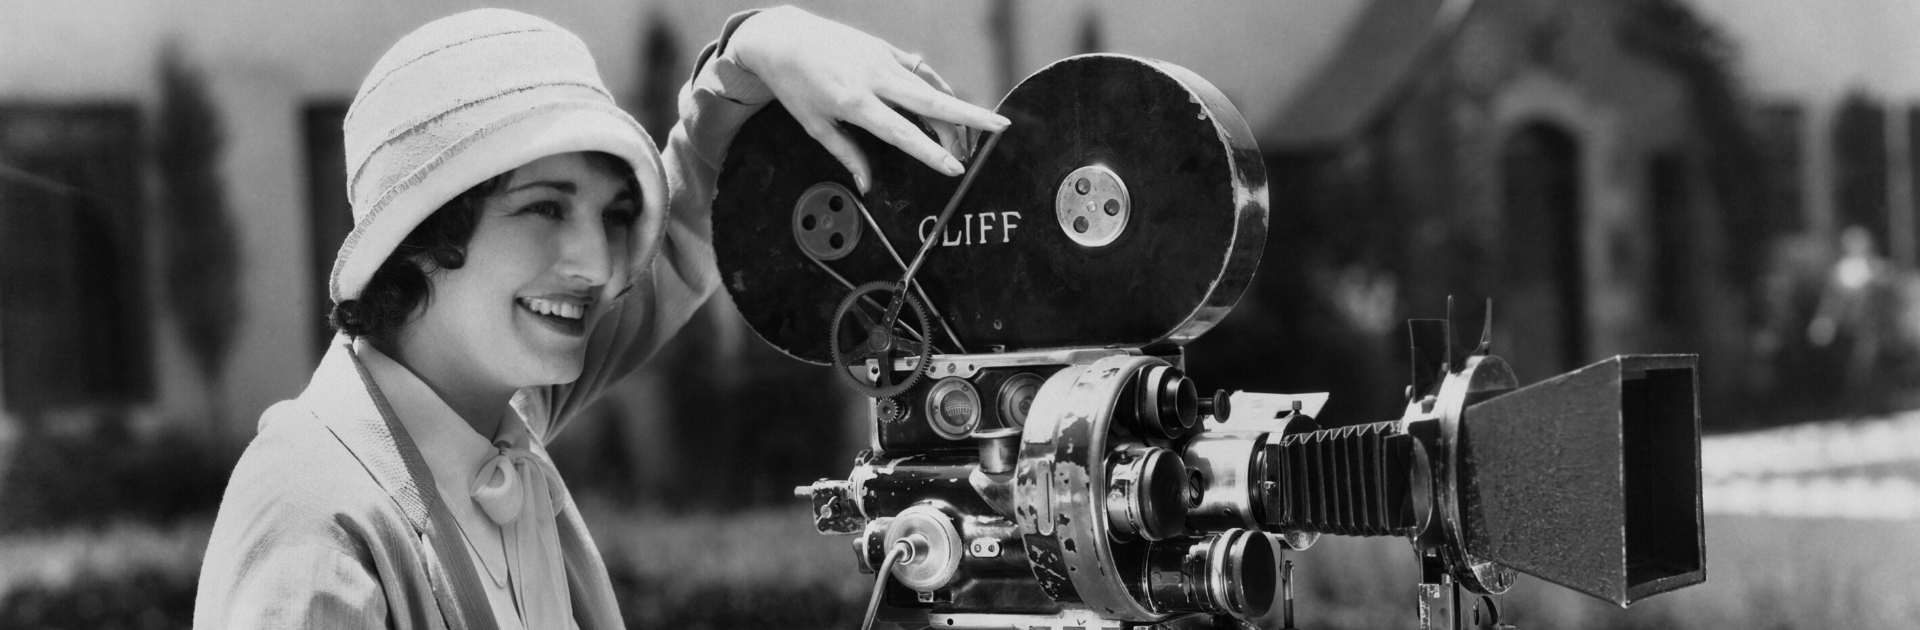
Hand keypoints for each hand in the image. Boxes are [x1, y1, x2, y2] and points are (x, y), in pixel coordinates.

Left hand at [732, 6, 1010, 192]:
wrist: (782, 37)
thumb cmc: (794, 85)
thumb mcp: (815, 124)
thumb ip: (847, 154)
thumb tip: (868, 185)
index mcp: (854, 102)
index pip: (901, 132)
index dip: (930, 152)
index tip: (954, 168)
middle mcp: (874, 78)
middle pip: (931, 100)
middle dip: (969, 116)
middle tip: (1001, 128)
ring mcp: (883, 60)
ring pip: (930, 85)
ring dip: (955, 109)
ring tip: (972, 136)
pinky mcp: (885, 49)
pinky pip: (920, 70)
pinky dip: (938, 86)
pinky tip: (951, 103)